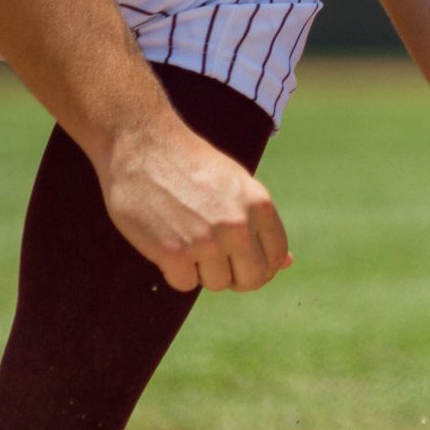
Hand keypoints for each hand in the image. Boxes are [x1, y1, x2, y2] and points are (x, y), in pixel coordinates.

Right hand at [99, 117, 291, 292]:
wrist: (142, 144)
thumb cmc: (190, 164)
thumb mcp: (237, 185)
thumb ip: (261, 224)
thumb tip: (288, 264)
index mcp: (259, 206)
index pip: (276, 257)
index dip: (260, 265)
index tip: (241, 260)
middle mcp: (238, 226)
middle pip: (251, 279)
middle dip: (234, 276)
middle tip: (214, 261)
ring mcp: (206, 241)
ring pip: (217, 284)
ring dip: (201, 271)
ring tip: (185, 241)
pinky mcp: (174, 253)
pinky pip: (185, 284)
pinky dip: (174, 271)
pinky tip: (166, 245)